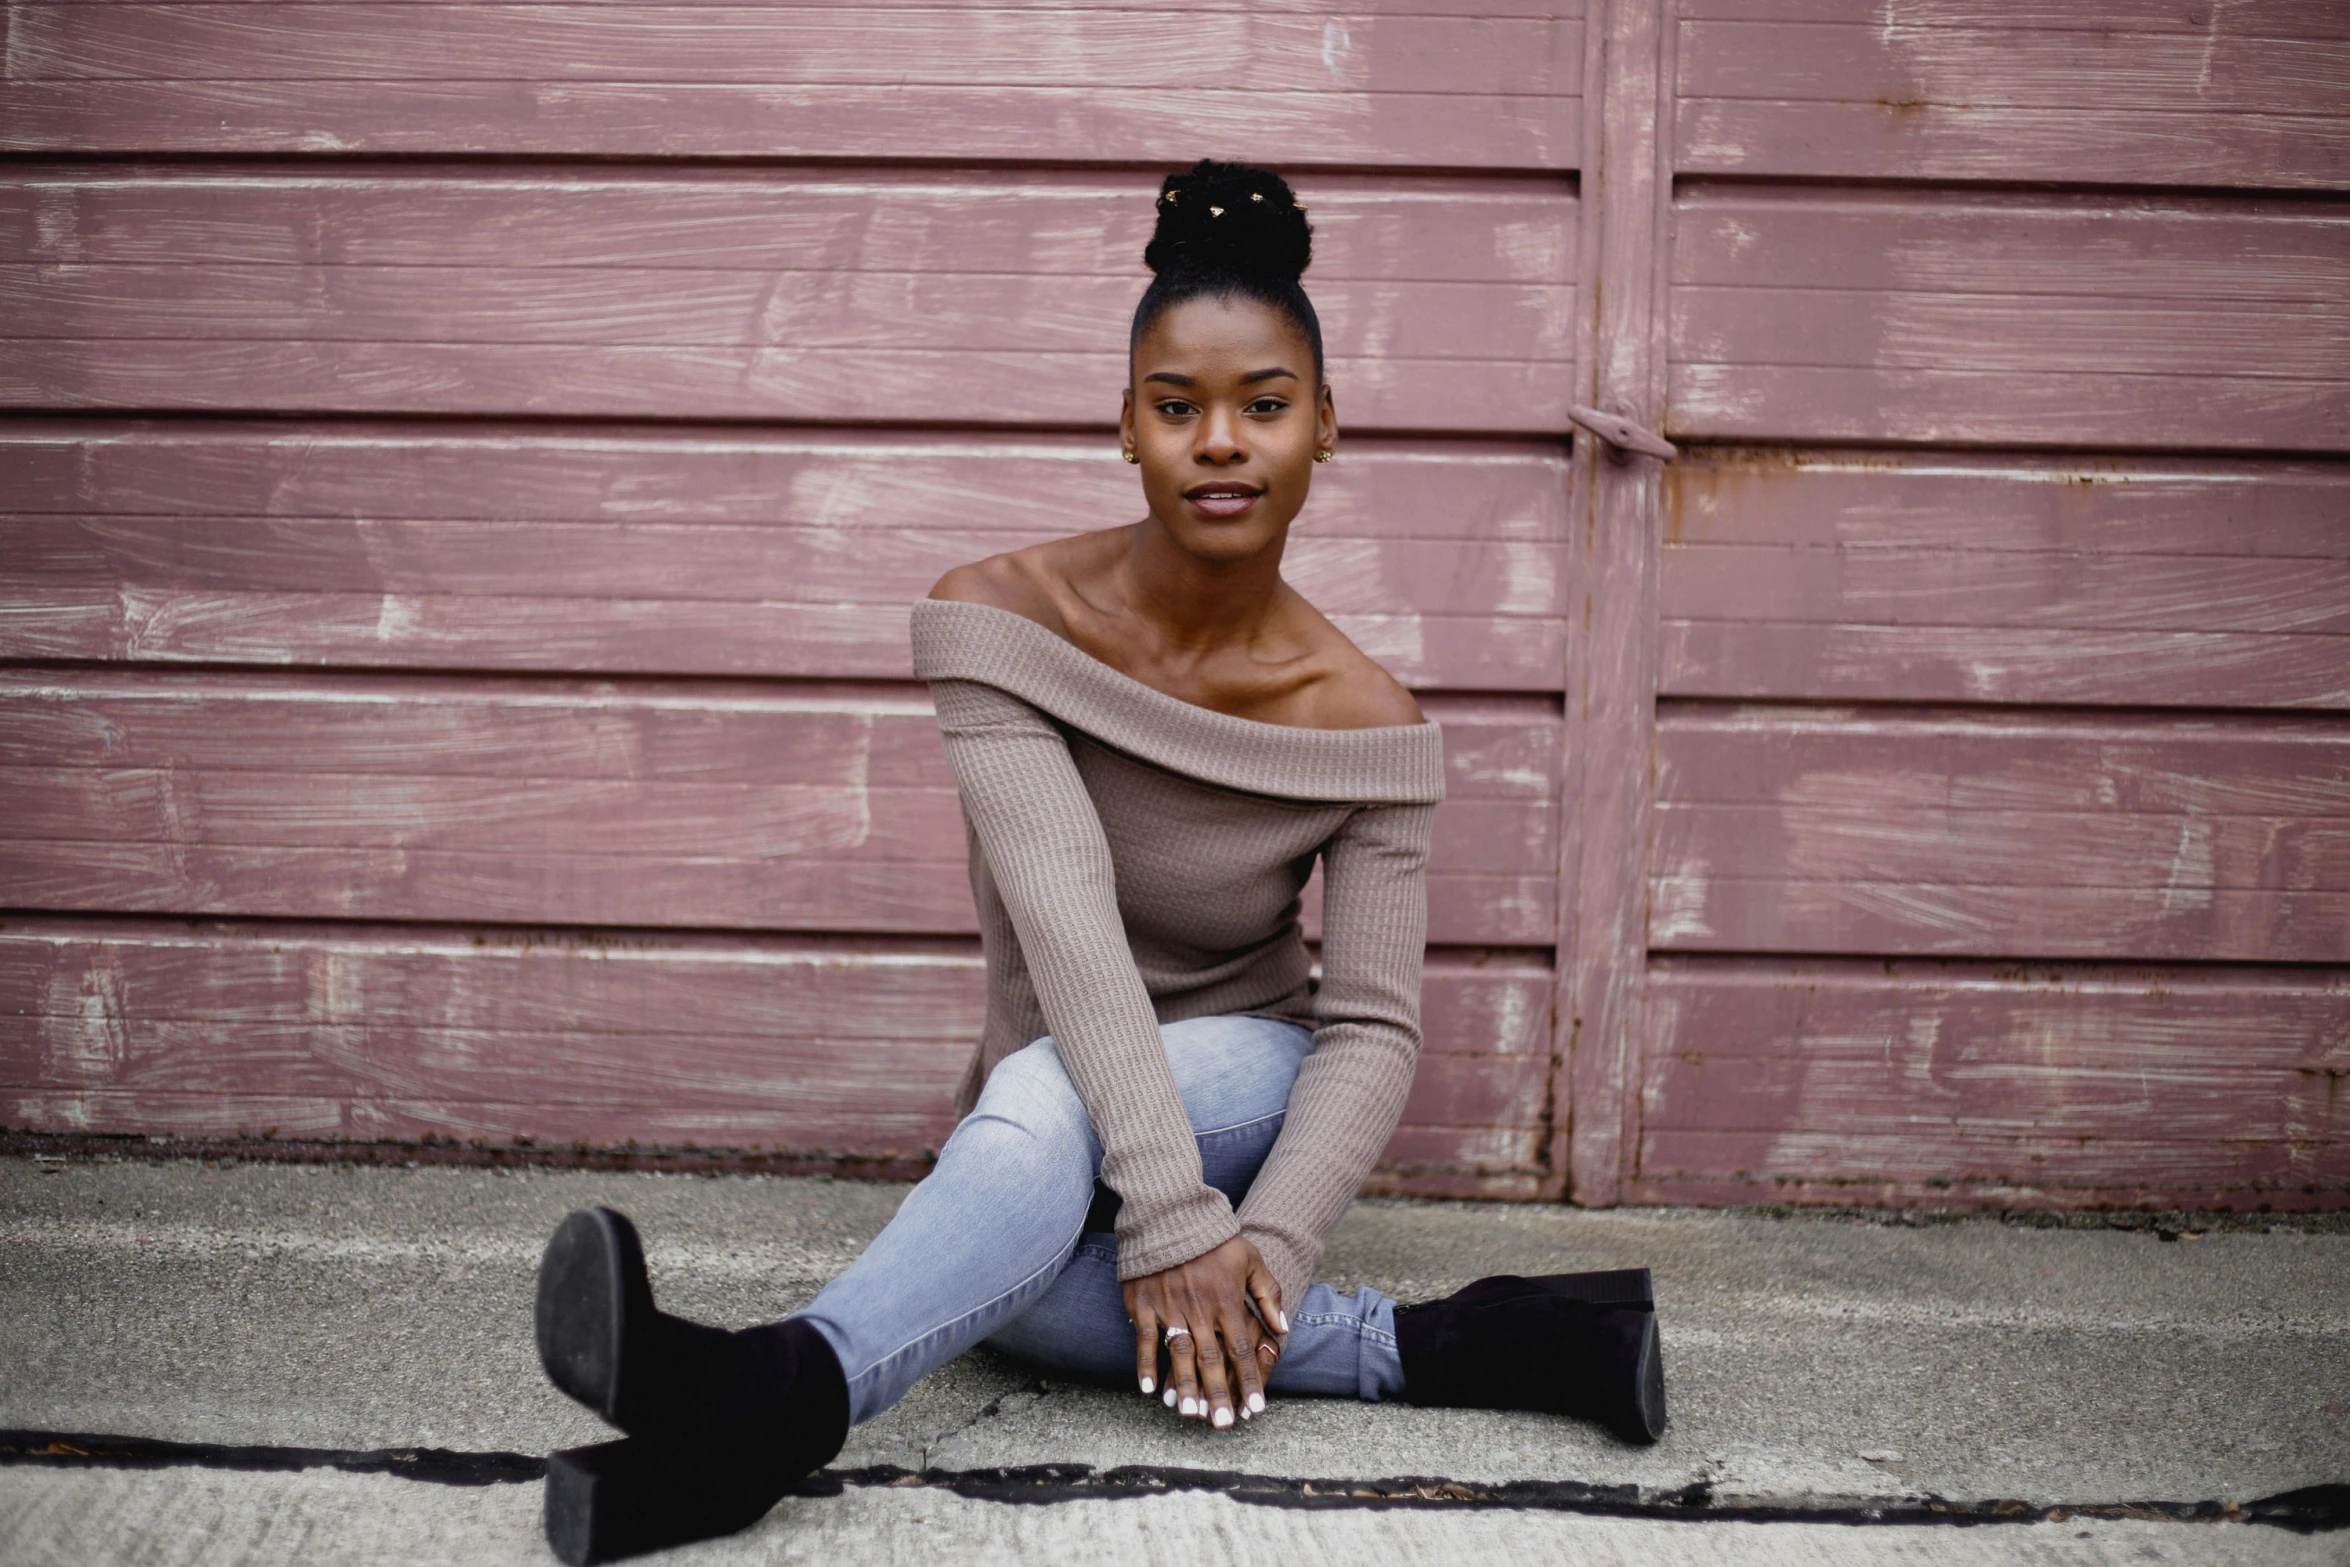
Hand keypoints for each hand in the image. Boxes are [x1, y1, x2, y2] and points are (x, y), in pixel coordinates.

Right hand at [1122, 1235, 1286, 1428]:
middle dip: (1218, 1394)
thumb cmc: (1215, 1239)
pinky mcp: (1144, 1303)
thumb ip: (1268, 1294)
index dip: (1248, 1380)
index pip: (1241, 1349)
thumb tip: (1281, 1329)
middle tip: (1222, 1424)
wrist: (1171, 1214)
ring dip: (1185, 1386)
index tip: (1255, 1409)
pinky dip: (1146, 1364)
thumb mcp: (1251, 1259)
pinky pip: (1146, 1339)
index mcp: (1227, 1301)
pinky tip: (1148, 1390)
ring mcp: (1170, 1307)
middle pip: (1211, 1359)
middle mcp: (1200, 1308)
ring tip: (1190, 1414)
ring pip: (1180, 1354)